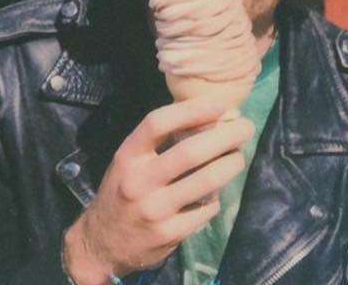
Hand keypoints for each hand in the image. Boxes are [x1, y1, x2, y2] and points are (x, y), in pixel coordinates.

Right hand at [62, 96, 252, 283]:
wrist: (102, 243)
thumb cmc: (122, 190)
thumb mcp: (129, 161)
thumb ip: (158, 143)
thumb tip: (206, 120)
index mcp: (127, 155)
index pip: (157, 123)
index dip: (191, 110)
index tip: (220, 104)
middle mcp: (139, 180)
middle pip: (189, 152)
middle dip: (224, 136)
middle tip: (246, 128)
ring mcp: (154, 209)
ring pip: (205, 182)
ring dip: (230, 164)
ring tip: (239, 156)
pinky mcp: (169, 234)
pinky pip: (205, 210)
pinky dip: (215, 198)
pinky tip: (216, 192)